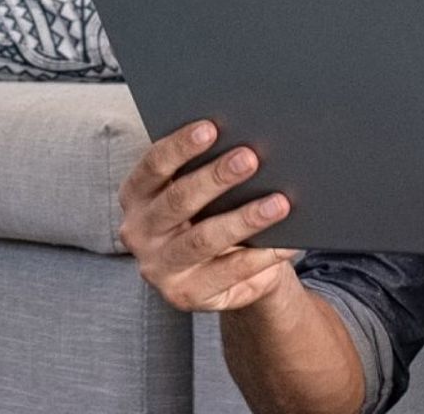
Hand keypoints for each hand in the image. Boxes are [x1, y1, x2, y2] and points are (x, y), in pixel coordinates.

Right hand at [116, 120, 301, 313]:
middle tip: (250, 158)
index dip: (180, 146)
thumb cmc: (212, 212)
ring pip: (203, 239)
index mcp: (136, 195)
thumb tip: (246, 145)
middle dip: (216, 177)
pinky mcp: (184, 295)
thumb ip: (208, 169)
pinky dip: (262, 255)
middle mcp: (138, 232)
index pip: (153, 165)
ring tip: (279, 202)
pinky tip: (287, 241)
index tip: (211, 127)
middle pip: (178, 200)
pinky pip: (228, 273)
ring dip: (244, 219)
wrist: (221, 270)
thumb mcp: (202, 191)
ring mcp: (159, 268)